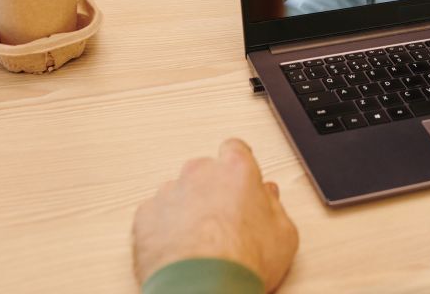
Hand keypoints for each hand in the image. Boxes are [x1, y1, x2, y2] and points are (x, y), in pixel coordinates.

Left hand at [132, 139, 298, 291]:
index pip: (235, 149)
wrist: (203, 289)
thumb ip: (274, 206)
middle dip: (212, 190)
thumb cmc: (243, 262)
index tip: (240, 180)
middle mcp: (200, 173)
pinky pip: (156, 215)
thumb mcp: (283, 234)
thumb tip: (268, 198)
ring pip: (178, 192)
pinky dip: (164, 228)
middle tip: (224, 220)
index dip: (238, 165)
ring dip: (187, 209)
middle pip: (205, 171)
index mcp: (236, 170)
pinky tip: (179, 250)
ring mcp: (169, 193)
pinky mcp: (145, 216)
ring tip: (199, 242)